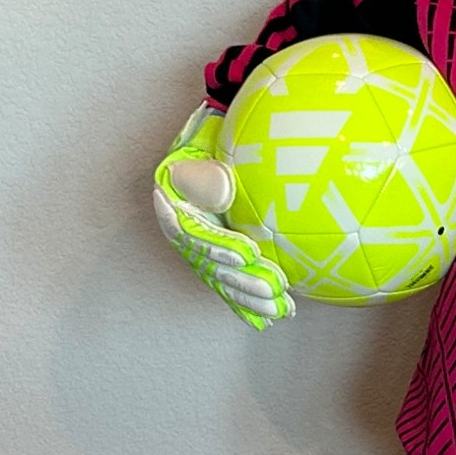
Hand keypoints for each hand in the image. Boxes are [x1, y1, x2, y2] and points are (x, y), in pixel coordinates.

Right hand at [153, 105, 294, 330]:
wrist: (219, 141)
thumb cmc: (215, 138)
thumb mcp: (206, 141)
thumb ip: (208, 169)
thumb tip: (221, 191)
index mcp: (174, 204)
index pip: (192, 233)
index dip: (219, 246)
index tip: (249, 254)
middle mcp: (184, 231)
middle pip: (210, 264)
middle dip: (242, 282)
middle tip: (272, 290)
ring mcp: (202, 248)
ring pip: (223, 280)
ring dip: (251, 297)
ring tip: (281, 308)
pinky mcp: (219, 258)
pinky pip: (233, 283)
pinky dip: (250, 302)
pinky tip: (274, 316)